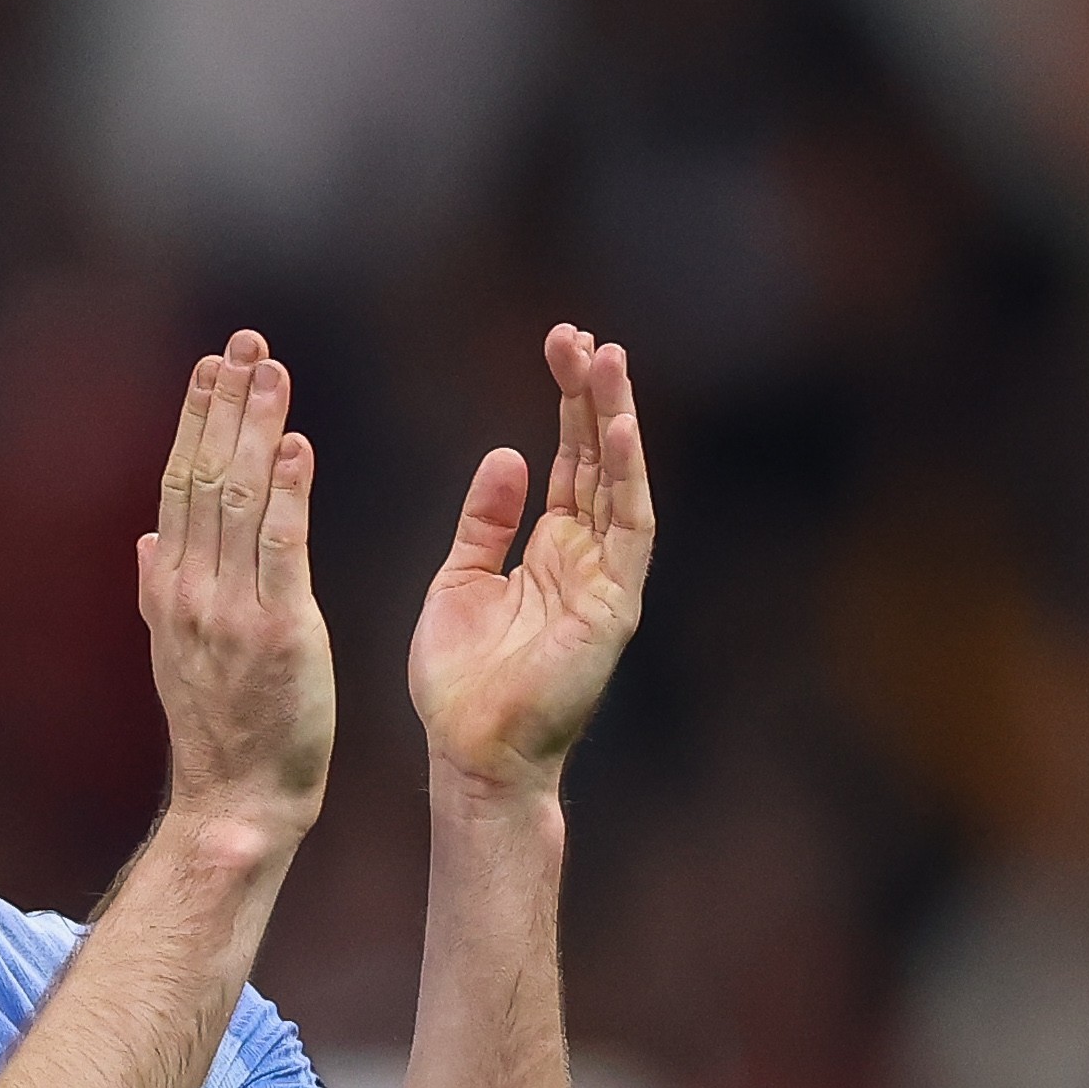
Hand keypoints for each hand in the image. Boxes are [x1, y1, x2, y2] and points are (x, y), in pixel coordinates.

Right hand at [138, 329, 334, 849]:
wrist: (236, 798)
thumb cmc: (222, 729)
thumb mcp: (177, 654)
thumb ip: (162, 591)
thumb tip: (148, 541)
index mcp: (169, 589)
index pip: (179, 485)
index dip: (196, 421)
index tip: (213, 366)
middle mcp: (190, 590)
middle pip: (204, 477)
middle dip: (224, 404)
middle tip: (244, 342)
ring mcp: (230, 610)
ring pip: (238, 499)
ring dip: (255, 428)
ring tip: (271, 370)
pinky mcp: (277, 632)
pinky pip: (280, 549)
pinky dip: (286, 494)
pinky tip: (295, 446)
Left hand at [408, 325, 655, 791]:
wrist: (472, 751)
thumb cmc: (461, 680)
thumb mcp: (461, 579)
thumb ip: (486, 520)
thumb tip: (507, 454)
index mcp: (552, 550)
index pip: (570, 461)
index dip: (568, 404)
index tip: (560, 347)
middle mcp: (588, 557)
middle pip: (598, 459)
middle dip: (592, 396)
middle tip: (581, 336)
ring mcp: (607, 579)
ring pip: (620, 482)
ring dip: (615, 420)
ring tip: (607, 358)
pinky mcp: (615, 606)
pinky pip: (628, 531)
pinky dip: (625, 478)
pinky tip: (617, 428)